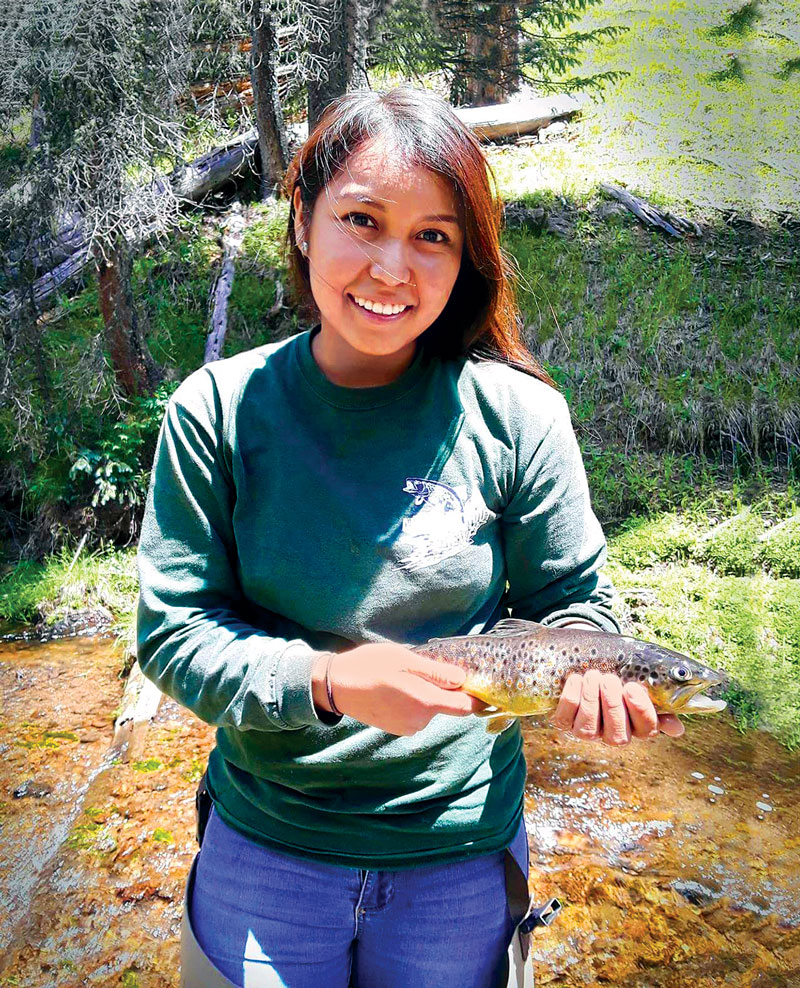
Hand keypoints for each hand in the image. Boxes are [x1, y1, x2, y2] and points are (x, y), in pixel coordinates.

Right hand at [312, 643, 485, 735]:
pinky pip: (416, 715)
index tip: (483, 687)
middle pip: (446, 705)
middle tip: (427, 667)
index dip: (477, 698)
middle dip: (444, 688)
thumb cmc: (370, 666)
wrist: (335, 686)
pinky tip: (396, 688)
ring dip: (426, 694)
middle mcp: (420, 720)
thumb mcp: (404, 659)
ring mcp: (407, 727)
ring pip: (430, 709)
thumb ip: (436, 672)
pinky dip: (413, 702)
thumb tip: (464, 679)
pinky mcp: (396, 729)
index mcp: (425, 702)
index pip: (465, 707)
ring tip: (405, 676)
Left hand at [550, 670, 684, 745]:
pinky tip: (576, 679)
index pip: (647, 729)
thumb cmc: (621, 674)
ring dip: (590, 699)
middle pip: (617, 735)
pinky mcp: (564, 723)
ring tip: (593, 675)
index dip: (640, 711)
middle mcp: (613, 734)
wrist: (591, 660)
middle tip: (610, 679)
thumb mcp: (642, 682)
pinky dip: (570, 697)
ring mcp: (587, 731)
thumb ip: (661, 702)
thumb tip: (677, 730)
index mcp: (638, 725)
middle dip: (612, 705)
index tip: (632, 687)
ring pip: (588, 728)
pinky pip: (564, 718)